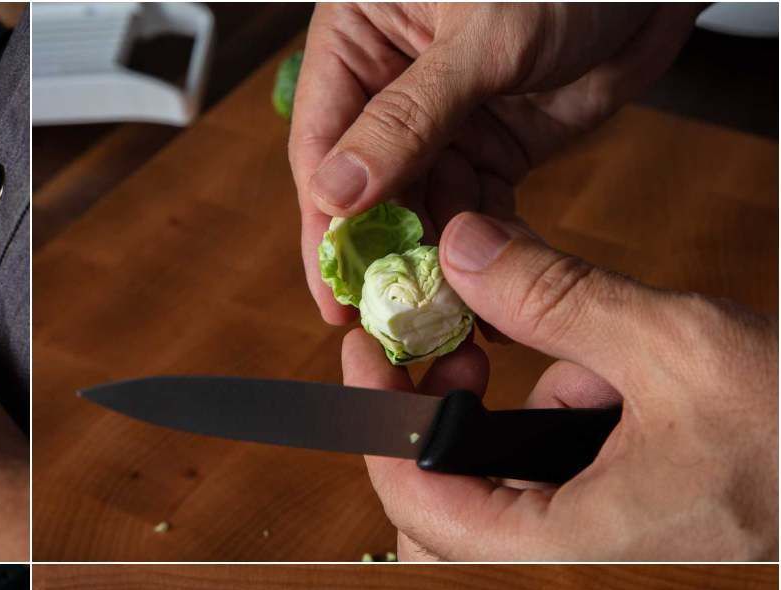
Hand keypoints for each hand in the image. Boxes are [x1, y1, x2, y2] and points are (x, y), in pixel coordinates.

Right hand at [291, 2, 698, 320]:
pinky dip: (483, 255)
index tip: (334, 291)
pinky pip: (476, 212)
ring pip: (421, 210)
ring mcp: (442, 121)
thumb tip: (334, 193)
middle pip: (367, 189)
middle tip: (389, 324)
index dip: (325, 221)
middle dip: (381, 256)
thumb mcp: (485, 36)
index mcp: (359, 37)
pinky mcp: (494, 146)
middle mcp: (388, 84)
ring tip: (444, 325)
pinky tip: (487, 305)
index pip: (323, 142)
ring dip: (433, 267)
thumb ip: (408, 117)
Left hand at [344, 212, 776, 560]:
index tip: (368, 349)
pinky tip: (628, 399)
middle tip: (473, 352)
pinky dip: (571, 440)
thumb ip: (557, 299)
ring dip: (526, 424)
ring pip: (502, 498)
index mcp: (564, 551)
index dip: (376, 417)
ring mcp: (592, 573)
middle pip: (443, 507)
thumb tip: (461, 250)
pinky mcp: (620, 554)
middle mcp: (566, 579)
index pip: (412, 498)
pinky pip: (556, 499)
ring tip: (599, 371)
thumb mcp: (678, 348)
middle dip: (453, 419)